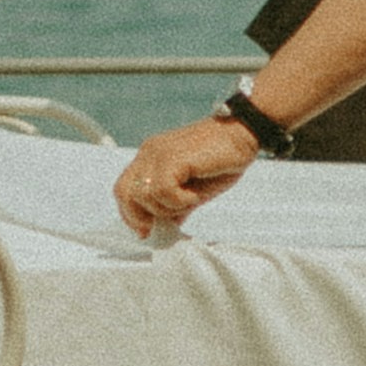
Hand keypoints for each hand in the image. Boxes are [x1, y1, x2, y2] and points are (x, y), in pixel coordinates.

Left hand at [118, 114, 259, 240]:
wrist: (242, 134)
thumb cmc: (221, 161)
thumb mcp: (192, 191)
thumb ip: (173, 206)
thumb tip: (162, 227)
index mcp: (149, 158)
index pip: (123, 190)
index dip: (131, 215)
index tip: (147, 231)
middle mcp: (149, 153)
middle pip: (124, 193)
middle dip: (142, 216)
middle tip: (167, 223)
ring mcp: (158, 154)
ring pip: (143, 196)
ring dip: (168, 208)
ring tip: (191, 200)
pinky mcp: (172, 157)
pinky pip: (163, 190)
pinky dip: (180, 200)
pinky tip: (196, 194)